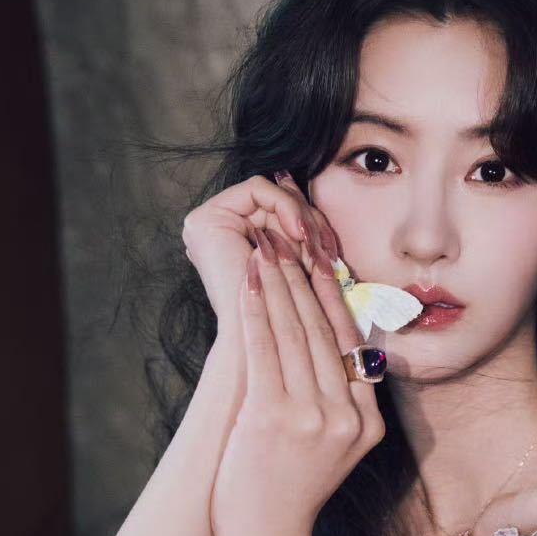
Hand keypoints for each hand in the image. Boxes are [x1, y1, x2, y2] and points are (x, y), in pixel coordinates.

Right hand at [181, 171, 343, 326]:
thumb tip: (300, 191)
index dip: (312, 225)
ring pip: (271, 194)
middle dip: (311, 223)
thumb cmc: (287, 316)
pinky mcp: (205, 220)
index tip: (332, 252)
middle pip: (277, 202)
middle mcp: (216, 229)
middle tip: (328, 251)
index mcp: (235, 240)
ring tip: (317, 249)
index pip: (280, 212)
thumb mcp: (301, 264)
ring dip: (304, 220)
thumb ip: (302, 231)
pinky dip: (287, 207)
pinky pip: (258, 189)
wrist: (261, 346)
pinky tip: (300, 235)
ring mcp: (206, 224)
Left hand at [210, 220, 383, 535]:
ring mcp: (314, 419)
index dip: (336, 297)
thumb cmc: (288, 494)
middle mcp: (349, 418)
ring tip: (268, 248)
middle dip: (306, 278)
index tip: (322, 260)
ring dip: (281, 284)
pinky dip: (258, 311)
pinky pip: (265, 351)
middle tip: (292, 237)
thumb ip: (342, 407)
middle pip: (327, 333)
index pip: (355, 345)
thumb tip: (333, 353)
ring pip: (298, 334)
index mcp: (369, 424)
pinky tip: (250, 282)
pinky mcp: (274, 419)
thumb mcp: (334, 451)